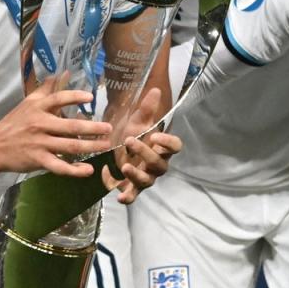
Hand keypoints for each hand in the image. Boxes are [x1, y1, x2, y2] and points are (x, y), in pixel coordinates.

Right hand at [0, 76, 113, 177]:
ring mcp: (40, 144)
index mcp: (38, 108)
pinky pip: (60, 167)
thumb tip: (61, 73)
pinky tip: (88, 170)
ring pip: (70, 147)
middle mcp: (40, 124)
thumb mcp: (28, 103)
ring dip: (91, 147)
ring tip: (105, 145)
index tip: (90, 97)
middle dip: (93, 128)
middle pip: (71, 127)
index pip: (58, 99)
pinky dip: (75, 170)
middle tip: (109, 128)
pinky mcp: (38, 160)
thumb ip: (45, 89)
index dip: (74, 97)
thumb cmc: (14, 123)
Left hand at [105, 88, 182, 203]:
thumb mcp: (135, 121)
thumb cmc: (131, 134)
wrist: (113, 148)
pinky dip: (129, 197)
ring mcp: (146, 177)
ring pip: (148, 180)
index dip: (168, 143)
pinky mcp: (132, 187)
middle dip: (145, 153)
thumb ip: (146, 108)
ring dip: (137, 175)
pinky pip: (134, 195)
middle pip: (159, 164)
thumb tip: (156, 90)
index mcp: (161, 147)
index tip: (155, 136)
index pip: (175, 146)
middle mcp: (157, 164)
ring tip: (125, 166)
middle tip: (129, 141)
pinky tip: (120, 197)